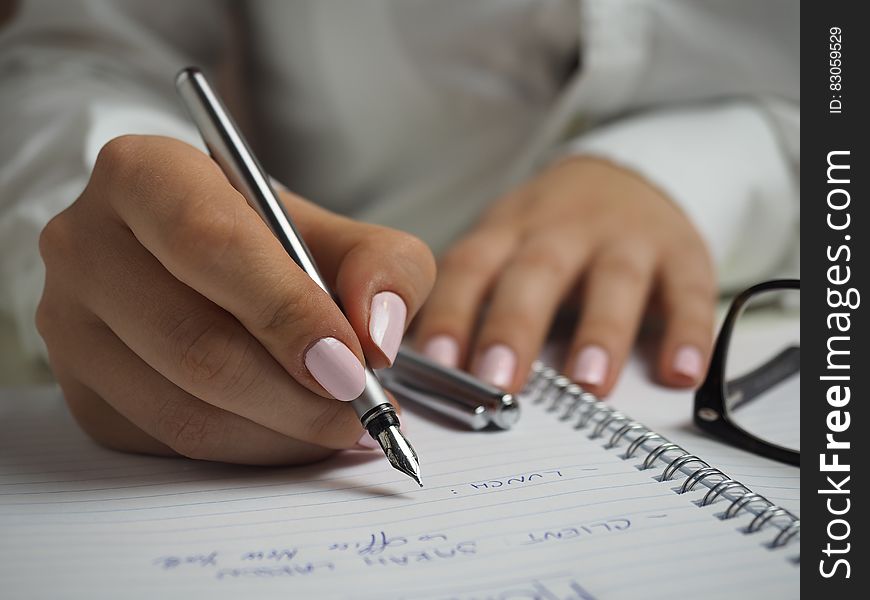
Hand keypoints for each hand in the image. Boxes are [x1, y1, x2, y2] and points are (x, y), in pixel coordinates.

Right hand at [37, 135, 434, 463]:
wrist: (206, 266)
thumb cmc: (273, 244)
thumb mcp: (342, 233)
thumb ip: (384, 266)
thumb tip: (377, 335)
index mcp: (144, 174)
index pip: (211, 244)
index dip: (287, 311)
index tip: (352, 362)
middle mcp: (87, 244)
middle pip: (195, 342)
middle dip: (296, 394)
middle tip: (361, 410)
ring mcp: (70, 325)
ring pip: (183, 408)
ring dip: (281, 432)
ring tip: (340, 424)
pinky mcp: (81, 391)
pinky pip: (171, 443)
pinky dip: (250, 449)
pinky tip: (292, 431)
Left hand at [413, 156, 715, 396]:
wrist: (625, 177)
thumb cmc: (549, 233)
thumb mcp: (504, 246)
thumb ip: (473, 300)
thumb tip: (425, 373)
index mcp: (509, 231)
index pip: (471, 268)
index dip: (451, 313)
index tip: (436, 363)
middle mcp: (564, 230)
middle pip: (536, 272)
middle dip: (515, 326)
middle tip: (498, 381)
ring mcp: (626, 238)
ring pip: (613, 280)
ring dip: (601, 331)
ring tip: (588, 384)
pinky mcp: (682, 252)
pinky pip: (689, 291)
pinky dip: (688, 332)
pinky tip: (681, 373)